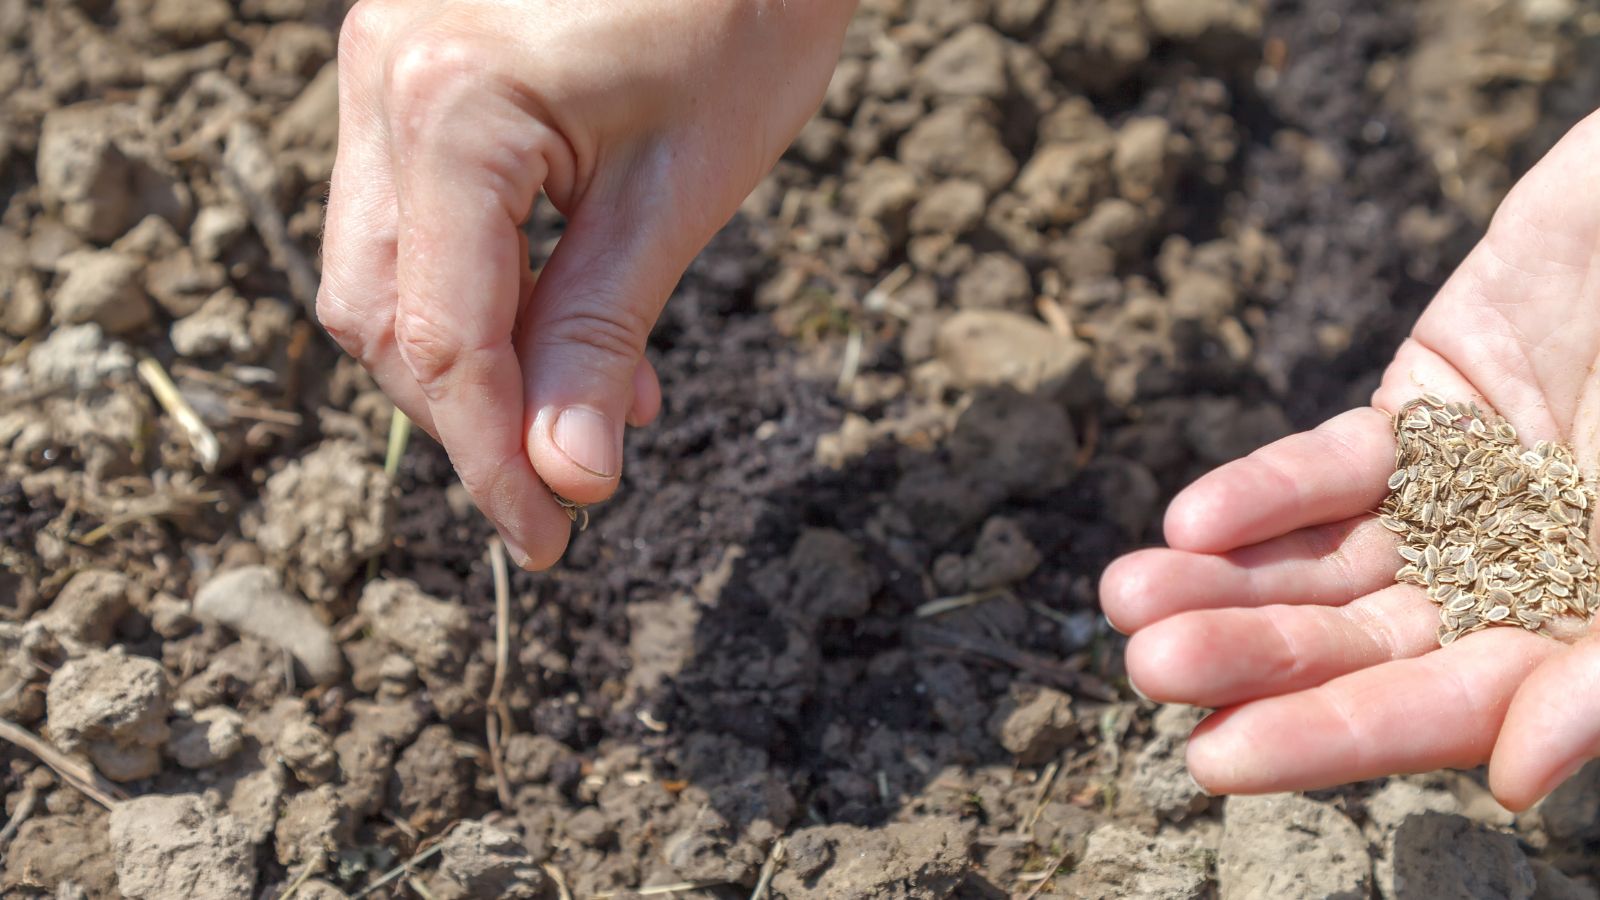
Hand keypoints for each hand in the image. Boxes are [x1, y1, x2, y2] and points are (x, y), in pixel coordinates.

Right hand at [316, 0, 853, 567]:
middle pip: (380, 311)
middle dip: (468, 415)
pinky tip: (572, 322)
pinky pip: (418, 209)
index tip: (547, 541)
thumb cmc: (741, 14)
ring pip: (385, 266)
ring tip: (595, 410)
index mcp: (449, 106)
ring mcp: (384, 60)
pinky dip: (482, 287)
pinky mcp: (414, 61)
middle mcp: (383, 76)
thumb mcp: (679, 193)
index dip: (489, 460)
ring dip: (478, 358)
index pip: (439, 340)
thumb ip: (602, 336)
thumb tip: (565, 478)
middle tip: (564, 486)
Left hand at [1101, 110, 1599, 809]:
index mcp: (1578, 631)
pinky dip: (1265, 492)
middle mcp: (1513, 583)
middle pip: (1363, 641)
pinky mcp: (1425, 410)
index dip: (1334, 737)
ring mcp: (1462, 497)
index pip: (1445, 709)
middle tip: (1145, 671)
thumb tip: (1517, 778)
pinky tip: (1189, 523)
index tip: (1216, 760)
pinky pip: (1335, 463)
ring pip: (1327, 557)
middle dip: (1253, 660)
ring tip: (1125, 598)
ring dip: (1226, 582)